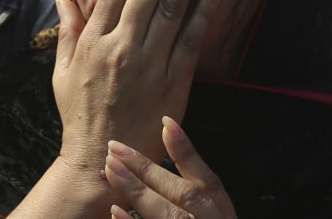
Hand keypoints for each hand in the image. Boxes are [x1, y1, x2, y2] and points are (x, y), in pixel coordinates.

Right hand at [53, 0, 223, 170]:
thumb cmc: (80, 114)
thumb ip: (66, 32)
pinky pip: (192, 40)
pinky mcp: (174, 81)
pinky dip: (204, 12)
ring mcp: (150, 62)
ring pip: (172, 5)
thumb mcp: (62, 72)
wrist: (101, 157)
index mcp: (95, 40)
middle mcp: (123, 45)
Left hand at [106, 116, 236, 218]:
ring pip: (166, 215)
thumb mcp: (213, 211)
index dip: (186, 149)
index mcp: (221, 211)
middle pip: (180, 193)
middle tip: (116, 147)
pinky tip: (115, 211)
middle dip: (148, 169)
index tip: (165, 122)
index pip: (204, 177)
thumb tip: (169, 134)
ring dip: (136, 190)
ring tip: (110, 169)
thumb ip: (195, 184)